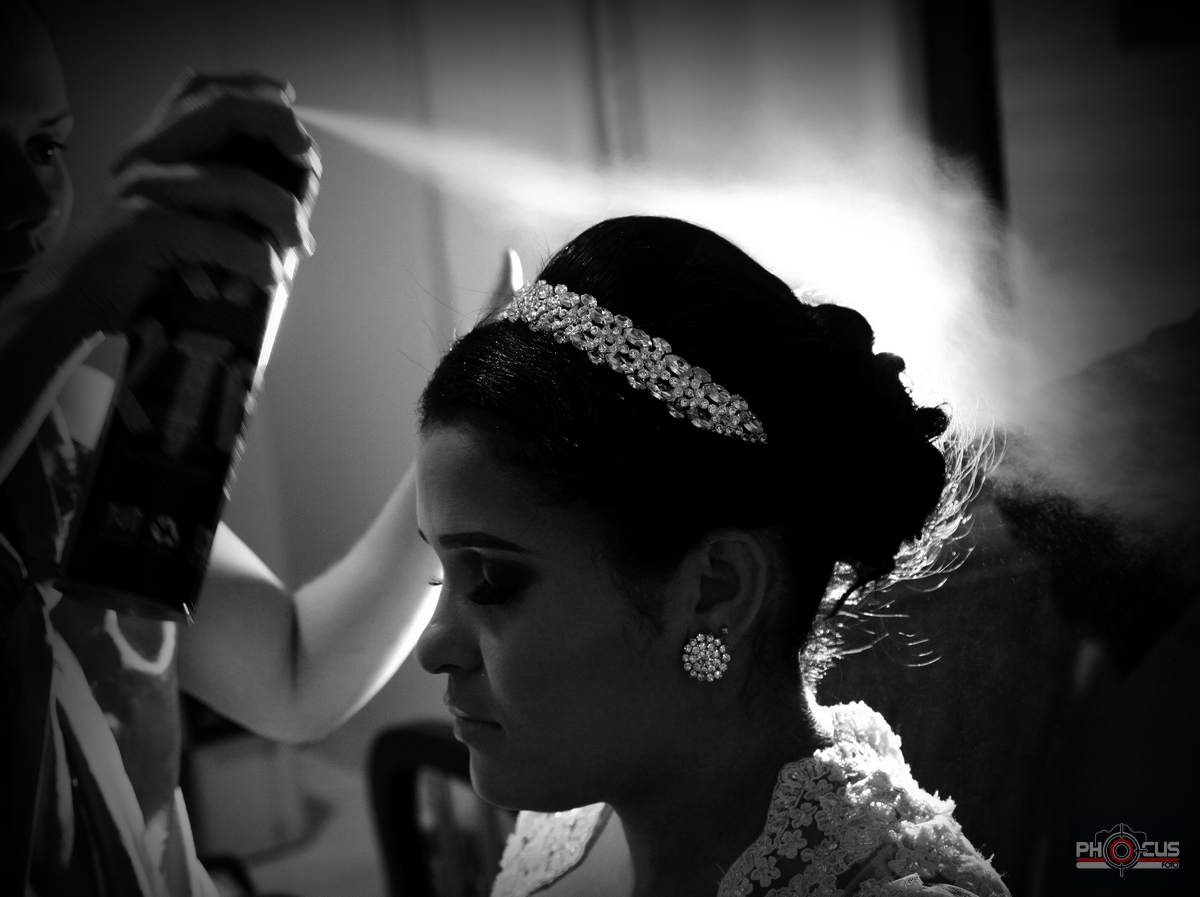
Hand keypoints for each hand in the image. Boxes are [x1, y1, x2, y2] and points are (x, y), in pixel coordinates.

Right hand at [40, 71, 319, 334]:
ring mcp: (141, 189)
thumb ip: (214, 193)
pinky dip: (257, 258)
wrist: (75, 298)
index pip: (198, 90)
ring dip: (282, 212)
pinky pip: (221, 237)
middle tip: (307, 156)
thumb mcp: (171, 212)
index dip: (250, 86)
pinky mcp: (142, 229)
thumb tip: (292, 197)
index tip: (290, 100)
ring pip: (234, 181)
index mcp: (152, 146)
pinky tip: (269, 275)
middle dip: (276, 124)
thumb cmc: (137, 261)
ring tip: (297, 242)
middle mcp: (144, 156)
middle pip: (219, 109)